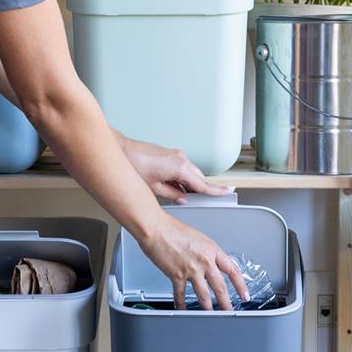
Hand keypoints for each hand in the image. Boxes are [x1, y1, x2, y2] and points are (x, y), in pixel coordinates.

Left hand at [121, 136, 235, 203]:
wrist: (123, 150)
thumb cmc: (135, 167)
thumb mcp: (155, 188)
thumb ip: (173, 194)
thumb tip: (183, 198)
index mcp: (180, 168)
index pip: (202, 184)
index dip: (215, 191)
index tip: (228, 192)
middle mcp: (182, 159)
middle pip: (199, 178)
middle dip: (201, 190)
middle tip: (202, 202)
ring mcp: (177, 155)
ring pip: (192, 173)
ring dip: (190, 184)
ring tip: (180, 194)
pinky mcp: (172, 154)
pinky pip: (184, 168)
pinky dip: (184, 178)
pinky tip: (174, 185)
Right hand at [139, 211, 249, 310]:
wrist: (156, 228)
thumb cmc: (172, 229)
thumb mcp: (197, 237)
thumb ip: (205, 252)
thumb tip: (209, 263)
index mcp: (211, 249)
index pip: (233, 270)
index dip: (240, 285)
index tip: (244, 294)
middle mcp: (204, 260)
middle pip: (221, 287)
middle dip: (227, 303)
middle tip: (229, 311)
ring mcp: (191, 269)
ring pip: (204, 295)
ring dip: (208, 308)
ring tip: (210, 315)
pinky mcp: (176, 275)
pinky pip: (181, 294)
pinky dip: (181, 304)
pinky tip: (182, 309)